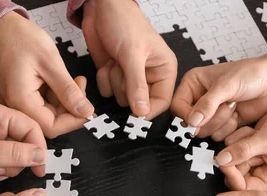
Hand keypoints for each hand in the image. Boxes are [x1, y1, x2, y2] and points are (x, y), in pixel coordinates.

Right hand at [0, 12, 93, 137]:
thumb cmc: (18, 38)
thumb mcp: (50, 62)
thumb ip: (68, 90)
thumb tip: (85, 111)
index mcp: (20, 100)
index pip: (52, 127)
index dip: (73, 121)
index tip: (89, 111)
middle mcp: (14, 107)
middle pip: (50, 123)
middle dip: (71, 109)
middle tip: (82, 89)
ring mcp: (15, 103)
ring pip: (47, 114)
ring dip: (65, 102)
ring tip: (75, 81)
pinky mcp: (19, 98)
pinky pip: (41, 105)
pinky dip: (56, 97)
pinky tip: (63, 82)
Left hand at [82, 0, 176, 117]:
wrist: (102, 8)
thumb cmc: (124, 23)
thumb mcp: (132, 54)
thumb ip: (137, 85)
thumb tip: (142, 112)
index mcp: (164, 69)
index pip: (162, 102)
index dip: (148, 111)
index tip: (134, 115)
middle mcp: (149, 75)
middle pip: (139, 103)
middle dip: (126, 88)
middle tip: (123, 69)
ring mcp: (130, 77)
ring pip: (121, 98)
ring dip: (114, 81)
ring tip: (116, 61)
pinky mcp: (114, 75)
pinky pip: (107, 92)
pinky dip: (104, 79)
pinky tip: (108, 62)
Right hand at [171, 40, 266, 140]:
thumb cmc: (252, 74)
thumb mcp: (227, 85)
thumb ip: (207, 104)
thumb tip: (191, 122)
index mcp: (193, 83)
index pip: (178, 106)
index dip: (188, 115)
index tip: (199, 119)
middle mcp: (199, 98)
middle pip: (190, 122)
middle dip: (210, 119)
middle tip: (227, 106)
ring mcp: (211, 113)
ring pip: (204, 132)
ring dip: (221, 124)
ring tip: (234, 108)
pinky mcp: (223, 123)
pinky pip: (218, 136)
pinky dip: (230, 129)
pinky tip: (239, 116)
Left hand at [215, 87, 266, 192]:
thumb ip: (243, 150)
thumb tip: (221, 160)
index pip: (242, 186)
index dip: (231, 174)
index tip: (223, 158)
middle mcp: (262, 175)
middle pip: (234, 173)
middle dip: (237, 154)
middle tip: (248, 138)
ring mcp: (255, 163)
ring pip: (231, 158)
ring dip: (239, 142)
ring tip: (255, 133)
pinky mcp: (249, 151)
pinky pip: (232, 147)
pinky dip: (239, 137)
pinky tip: (254, 130)